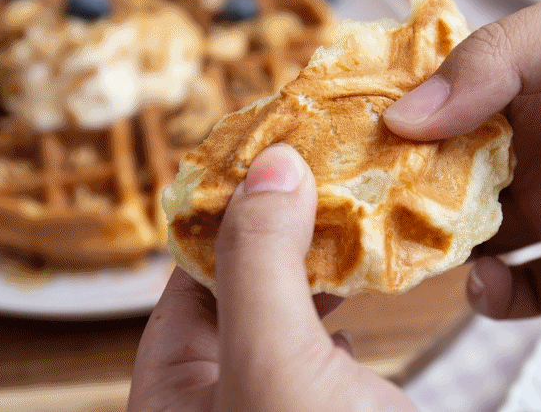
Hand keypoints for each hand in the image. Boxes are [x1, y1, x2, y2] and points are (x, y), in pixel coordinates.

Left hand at [128, 144, 415, 410]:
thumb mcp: (275, 361)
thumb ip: (261, 262)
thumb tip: (272, 165)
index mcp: (176, 390)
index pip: (189, 278)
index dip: (227, 212)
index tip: (271, 154)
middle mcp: (221, 393)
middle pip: (244, 286)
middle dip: (283, 227)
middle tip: (322, 168)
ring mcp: (275, 399)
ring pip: (291, 308)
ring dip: (320, 258)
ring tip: (351, 206)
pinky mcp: (329, 407)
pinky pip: (327, 338)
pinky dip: (349, 298)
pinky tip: (365, 278)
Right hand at [384, 0, 540, 318]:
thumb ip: (501, 60)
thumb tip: (405, 115)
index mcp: (533, 80)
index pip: (444, 99)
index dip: (397, 116)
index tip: (347, 136)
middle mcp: (540, 144)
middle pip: (450, 173)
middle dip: (404, 187)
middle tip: (357, 203)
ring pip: (478, 236)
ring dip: (438, 245)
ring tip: (409, 247)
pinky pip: (531, 289)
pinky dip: (495, 297)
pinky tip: (481, 282)